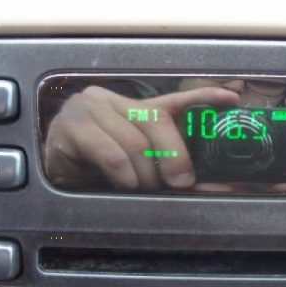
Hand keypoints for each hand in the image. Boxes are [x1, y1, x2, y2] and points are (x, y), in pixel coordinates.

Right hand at [45, 85, 238, 189]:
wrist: (54, 176)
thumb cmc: (97, 171)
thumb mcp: (139, 167)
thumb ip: (170, 170)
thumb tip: (211, 187)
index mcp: (134, 107)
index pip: (175, 99)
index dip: (205, 97)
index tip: (231, 100)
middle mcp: (114, 100)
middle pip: (158, 121)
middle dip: (174, 156)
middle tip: (180, 183)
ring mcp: (91, 108)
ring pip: (136, 142)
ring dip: (145, 174)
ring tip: (143, 189)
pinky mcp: (72, 126)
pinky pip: (111, 153)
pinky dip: (124, 175)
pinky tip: (124, 185)